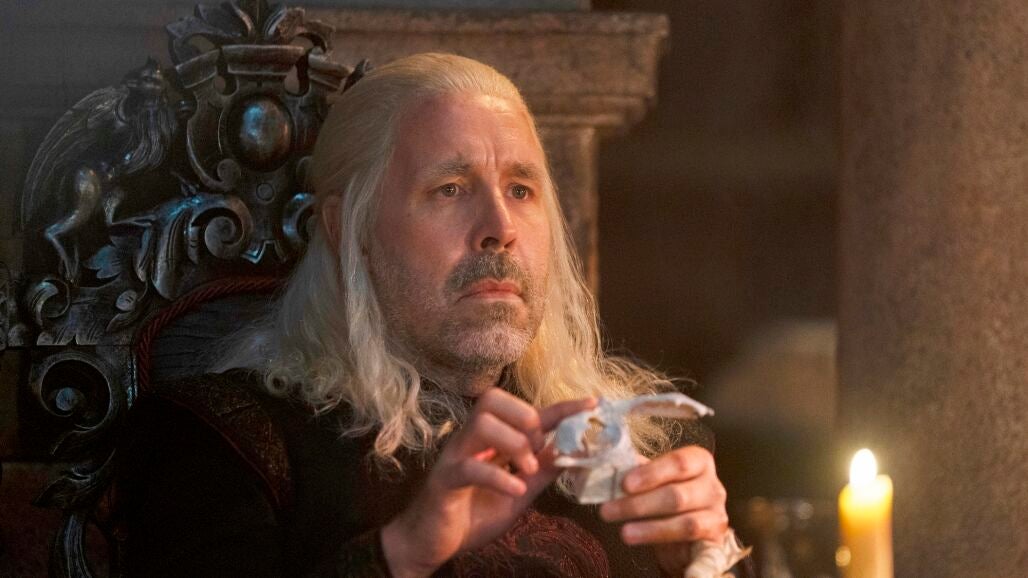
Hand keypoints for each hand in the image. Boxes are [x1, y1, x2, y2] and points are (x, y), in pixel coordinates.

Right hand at [381, 389, 594, 577]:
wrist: (431, 542)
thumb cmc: (472, 513)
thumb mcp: (519, 493)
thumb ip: (542, 472)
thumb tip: (574, 452)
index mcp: (492, 440)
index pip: (530, 412)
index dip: (562, 407)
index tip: (593, 403)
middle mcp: (472, 440)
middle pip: (494, 399)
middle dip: (526, 418)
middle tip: (537, 451)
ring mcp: (455, 456)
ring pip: (481, 423)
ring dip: (513, 444)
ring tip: (526, 471)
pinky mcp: (444, 480)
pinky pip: (469, 467)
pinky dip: (498, 476)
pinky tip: (515, 490)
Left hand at [599, 446, 728, 574]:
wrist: (689, 531)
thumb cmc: (666, 496)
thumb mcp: (653, 481)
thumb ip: (635, 474)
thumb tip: (606, 471)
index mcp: (699, 462)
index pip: (679, 463)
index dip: (651, 473)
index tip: (624, 484)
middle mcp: (713, 487)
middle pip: (677, 496)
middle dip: (639, 505)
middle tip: (607, 511)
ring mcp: (717, 516)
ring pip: (686, 524)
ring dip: (651, 530)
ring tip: (624, 533)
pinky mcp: (715, 544)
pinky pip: (705, 556)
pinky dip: (697, 568)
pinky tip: (684, 574)